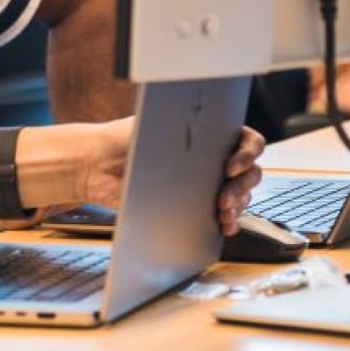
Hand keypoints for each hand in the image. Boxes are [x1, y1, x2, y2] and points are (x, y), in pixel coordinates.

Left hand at [75, 121, 265, 235]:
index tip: (230, 167)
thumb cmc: (127, 137)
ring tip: (222, 213)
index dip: (247, 154)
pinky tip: (224, 226)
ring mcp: (208, 183)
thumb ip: (179, 133)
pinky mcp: (197, 206)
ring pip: (241, 195)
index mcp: (212, 132)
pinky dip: (230, 221)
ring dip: (238, 206)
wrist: (100, 163)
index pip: (248, 141)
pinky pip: (226, 215)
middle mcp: (215, 157)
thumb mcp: (153, 125)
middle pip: (250, 172)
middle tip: (224, 198)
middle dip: (242, 186)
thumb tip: (200, 145)